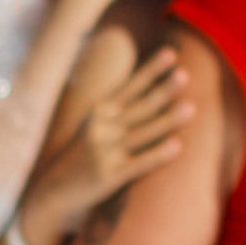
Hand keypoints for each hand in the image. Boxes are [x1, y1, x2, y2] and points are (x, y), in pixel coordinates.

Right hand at [16, 37, 191, 244]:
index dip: (152, 70)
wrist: (53, 191)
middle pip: (141, 106)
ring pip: (144, 132)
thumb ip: (117, 110)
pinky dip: (158, 154)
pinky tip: (177, 146)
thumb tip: (149, 90)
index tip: (172, 53)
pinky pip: (140, 163)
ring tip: (191, 108)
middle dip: (163, 90)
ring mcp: (105, 151)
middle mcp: (102, 127)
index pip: (132, 87)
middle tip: (184, 75)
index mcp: (99, 112)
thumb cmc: (81, 156)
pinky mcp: (110, 176)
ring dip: (169, 120)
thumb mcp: (94, 126)